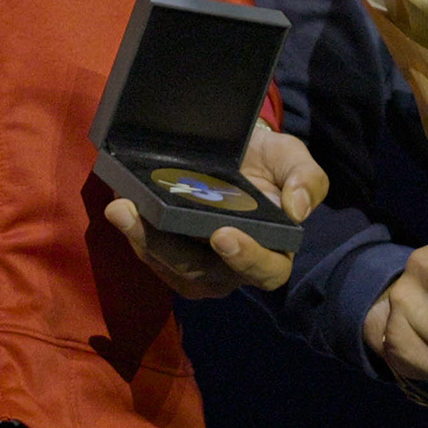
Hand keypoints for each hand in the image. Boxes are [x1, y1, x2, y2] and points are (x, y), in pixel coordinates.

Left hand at [101, 122, 326, 298]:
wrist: (236, 154)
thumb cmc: (268, 162)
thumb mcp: (293, 159)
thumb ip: (307, 180)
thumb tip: (298, 209)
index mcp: (273, 253)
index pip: (265, 269)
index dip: (246, 258)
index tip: (224, 234)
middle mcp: (233, 270)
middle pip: (201, 273)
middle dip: (169, 248)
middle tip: (143, 215)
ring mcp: (199, 268)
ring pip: (169, 267)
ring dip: (142, 241)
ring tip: (121, 209)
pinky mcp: (170, 258)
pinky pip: (150, 255)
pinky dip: (134, 234)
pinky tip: (121, 209)